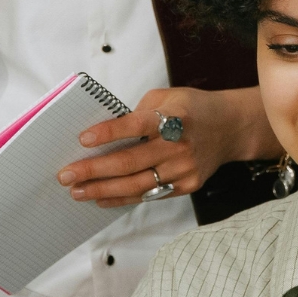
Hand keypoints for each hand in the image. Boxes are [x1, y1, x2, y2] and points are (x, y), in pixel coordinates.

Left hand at [57, 86, 279, 207]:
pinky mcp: (187, 186)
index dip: (108, 133)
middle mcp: (179, 145)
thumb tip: (104, 133)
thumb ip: (138, 112)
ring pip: (137, 185)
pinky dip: (123, 198)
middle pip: (130, 162)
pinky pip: (150, 195)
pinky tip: (102, 198)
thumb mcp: (167, 97)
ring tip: (77, 191)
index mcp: (174, 117)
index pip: (136, 126)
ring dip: (102, 190)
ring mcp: (184, 169)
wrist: (231, 127)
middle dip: (94, 169)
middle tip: (66, 174)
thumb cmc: (193, 109)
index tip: (82, 140)